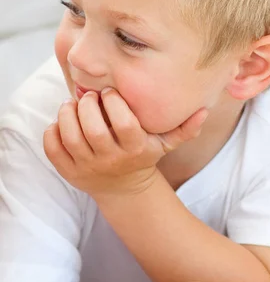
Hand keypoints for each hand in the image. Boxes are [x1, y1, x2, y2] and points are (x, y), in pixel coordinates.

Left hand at [43, 88, 206, 197]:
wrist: (123, 189)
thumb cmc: (143, 156)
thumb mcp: (166, 143)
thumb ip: (184, 127)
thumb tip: (204, 110)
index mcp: (134, 148)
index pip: (124, 123)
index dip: (114, 102)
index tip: (110, 92)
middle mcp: (110, 159)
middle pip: (93, 130)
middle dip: (87, 105)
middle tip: (89, 96)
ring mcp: (87, 167)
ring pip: (70, 136)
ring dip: (68, 114)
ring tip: (74, 105)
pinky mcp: (69, 171)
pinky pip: (53, 149)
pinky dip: (53, 131)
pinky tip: (62, 122)